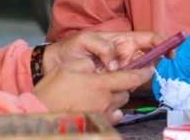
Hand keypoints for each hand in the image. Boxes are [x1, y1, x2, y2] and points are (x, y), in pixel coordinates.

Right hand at [34, 58, 153, 123]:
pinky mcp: (98, 124)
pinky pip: (113, 116)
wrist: (40, 113)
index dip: (142, 73)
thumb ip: (88, 65)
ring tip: (99, 93)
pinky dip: (110, 110)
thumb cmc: (52, 90)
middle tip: (108, 80)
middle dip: (121, 85)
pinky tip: (100, 107)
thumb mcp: (69, 68)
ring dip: (113, 97)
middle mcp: (104, 101)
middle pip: (124, 91)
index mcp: (99, 84)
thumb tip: (97, 66)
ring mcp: (102, 115)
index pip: (129, 77)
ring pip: (118, 104)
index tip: (150, 68)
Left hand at [43, 31, 164, 73]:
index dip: (164, 43)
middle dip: (143, 66)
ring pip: (139, 74)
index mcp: (122, 39)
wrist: (56, 65)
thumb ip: (103, 46)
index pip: (149, 38)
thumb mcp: (85, 40)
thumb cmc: (71, 49)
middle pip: (148, 59)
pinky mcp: (115, 81)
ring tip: (104, 72)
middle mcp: (126, 53)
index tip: (172, 52)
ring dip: (129, 77)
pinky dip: (122, 86)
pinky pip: (127, 85)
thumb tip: (116, 63)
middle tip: (121, 68)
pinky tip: (105, 81)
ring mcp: (122, 68)